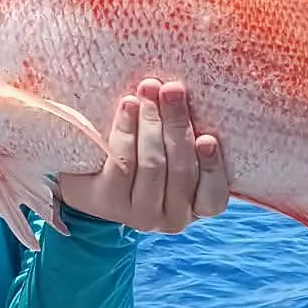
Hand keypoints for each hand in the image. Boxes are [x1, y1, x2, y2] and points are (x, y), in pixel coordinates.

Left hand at [58, 79, 229, 233]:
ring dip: (151, 123)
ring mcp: (140, 215)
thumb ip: (189, 133)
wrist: (93, 174)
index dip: (212, 168)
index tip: (208, 138)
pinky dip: (127, 131)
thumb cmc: (145, 154)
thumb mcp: (173, 147)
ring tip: (148, 89)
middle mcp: (172, 218)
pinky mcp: (110, 204)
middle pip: (181, 170)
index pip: (214, 197)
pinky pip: (123, 164)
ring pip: (152, 166)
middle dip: (177, 124)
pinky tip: (128, 105)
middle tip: (172, 89)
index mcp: (196, 206)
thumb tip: (191, 94)